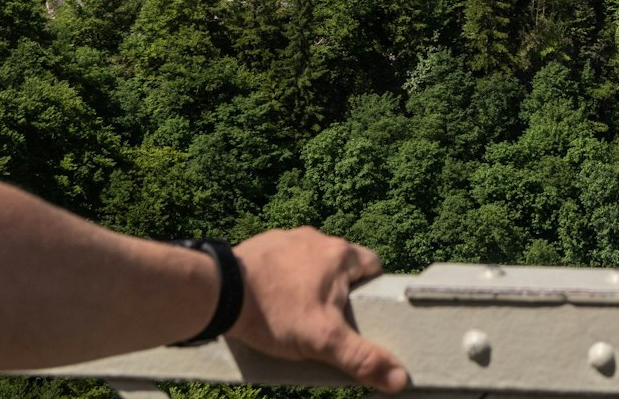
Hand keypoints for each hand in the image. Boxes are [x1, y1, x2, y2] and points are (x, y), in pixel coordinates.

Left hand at [228, 227, 408, 391]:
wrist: (218, 294)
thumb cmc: (274, 313)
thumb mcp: (323, 342)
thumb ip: (362, 359)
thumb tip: (400, 379)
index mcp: (340, 254)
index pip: (373, 265)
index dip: (371, 289)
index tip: (359, 311)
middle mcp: (317, 238)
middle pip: (339, 264)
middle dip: (336, 288)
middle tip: (324, 318)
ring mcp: (286, 238)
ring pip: (308, 261)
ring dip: (306, 280)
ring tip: (292, 311)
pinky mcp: (260, 244)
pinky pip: (280, 260)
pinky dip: (279, 276)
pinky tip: (268, 299)